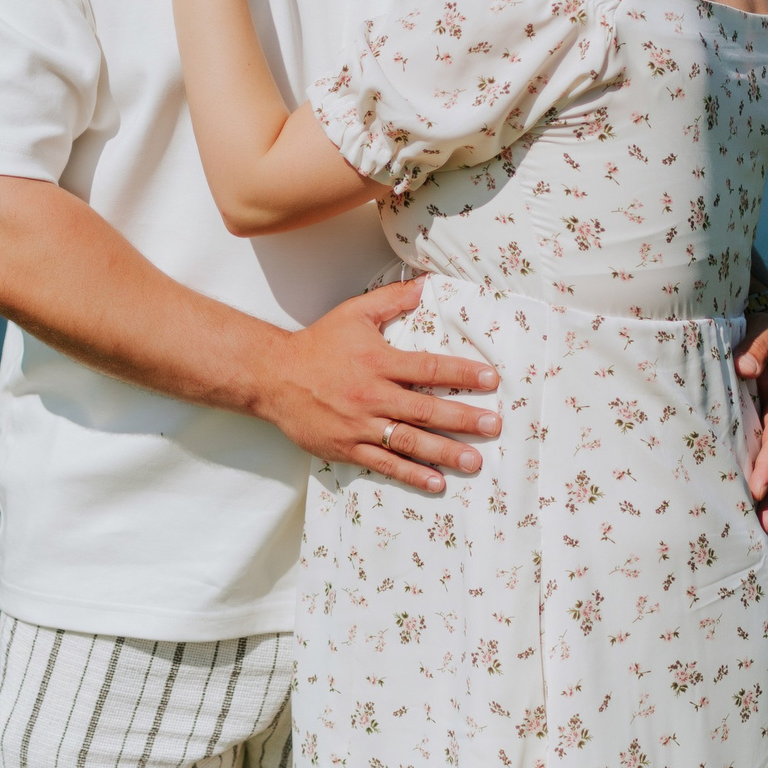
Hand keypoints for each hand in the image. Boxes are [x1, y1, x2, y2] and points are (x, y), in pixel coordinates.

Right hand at [249, 279, 500, 492]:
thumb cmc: (317, 344)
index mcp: (378, 361)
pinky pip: (385, 463)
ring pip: (409, 441)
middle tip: (494, 426)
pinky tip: (436, 482)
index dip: (462, 374)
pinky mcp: (347, 447)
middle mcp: (372, 395)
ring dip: (445, 452)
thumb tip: (424, 285)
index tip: (490, 380)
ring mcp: (360, 425)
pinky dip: (411, 474)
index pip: (429, 369)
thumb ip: (391, 299)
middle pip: (426, 410)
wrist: (273, 376)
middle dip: (464, 419)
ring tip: (474, 460)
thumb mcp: (354, 313)